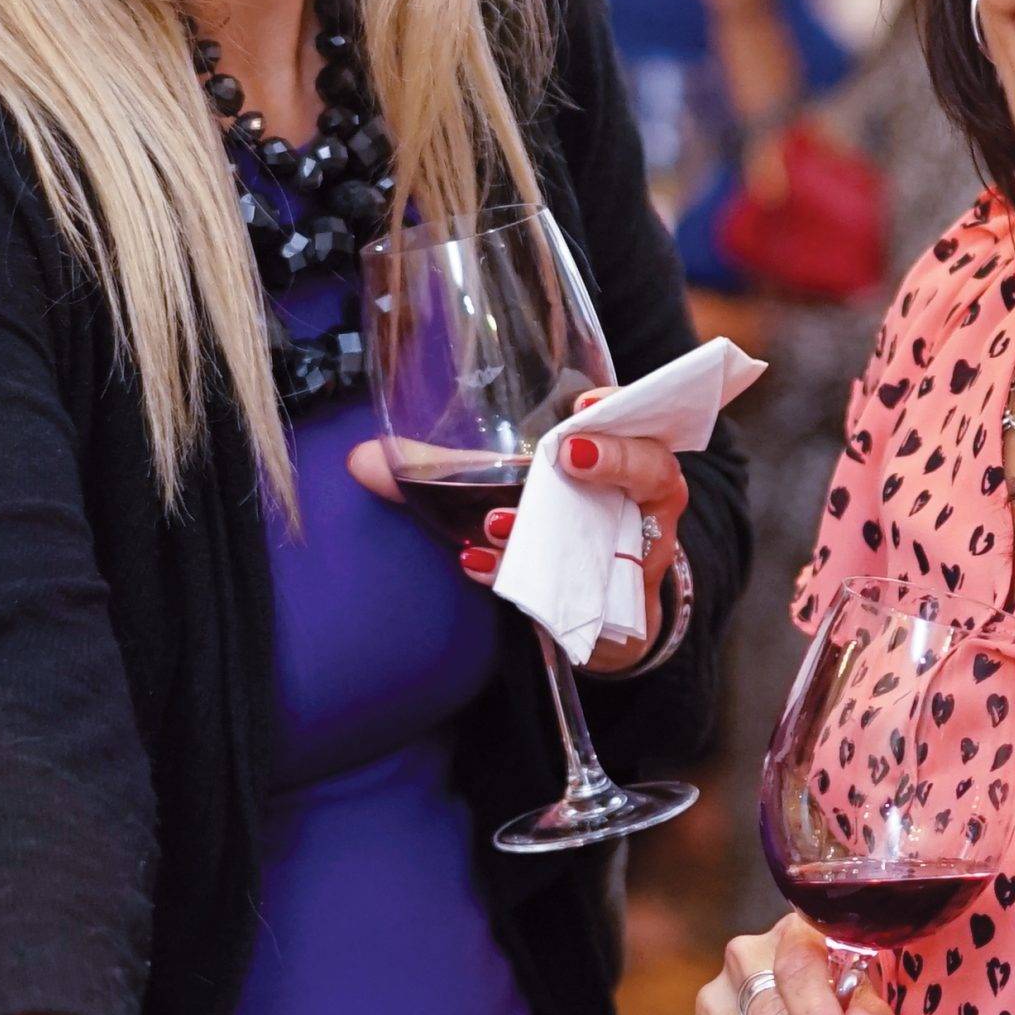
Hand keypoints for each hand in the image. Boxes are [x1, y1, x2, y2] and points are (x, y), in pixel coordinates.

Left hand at [351, 388, 689, 674]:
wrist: (596, 611)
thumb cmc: (548, 525)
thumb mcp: (502, 489)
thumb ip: (438, 472)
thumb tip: (359, 459)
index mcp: (625, 456)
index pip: (640, 417)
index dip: (619, 405)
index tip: (582, 402)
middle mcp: (645, 504)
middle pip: (654, 474)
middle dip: (613, 462)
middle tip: (563, 458)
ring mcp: (642, 557)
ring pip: (628, 539)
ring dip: (560, 530)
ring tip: (498, 525)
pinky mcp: (622, 608)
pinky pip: (589, 595)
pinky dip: (534, 582)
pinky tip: (479, 568)